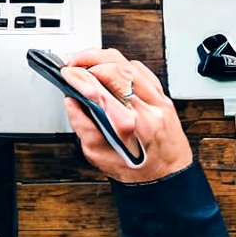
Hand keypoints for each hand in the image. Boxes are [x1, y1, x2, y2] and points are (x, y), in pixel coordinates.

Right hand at [61, 48, 191, 183]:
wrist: (169, 178)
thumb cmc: (137, 172)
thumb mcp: (99, 156)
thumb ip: (83, 127)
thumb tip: (71, 102)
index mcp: (130, 126)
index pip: (100, 89)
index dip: (79, 76)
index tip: (66, 73)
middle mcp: (148, 110)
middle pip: (117, 69)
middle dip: (89, 60)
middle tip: (73, 64)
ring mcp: (159, 102)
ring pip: (131, 64)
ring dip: (105, 58)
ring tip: (88, 61)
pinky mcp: (164, 99)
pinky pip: (143, 71)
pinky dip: (124, 64)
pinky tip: (112, 68)